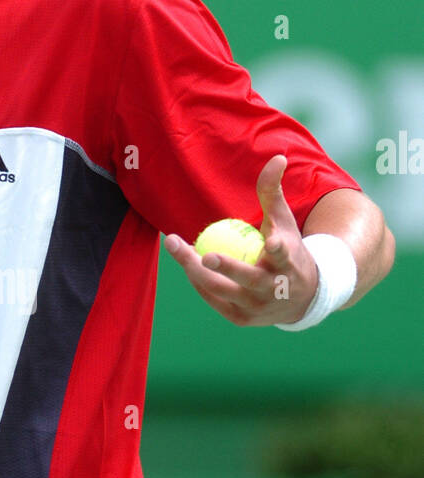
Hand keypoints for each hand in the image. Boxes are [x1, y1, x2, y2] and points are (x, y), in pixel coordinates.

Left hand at [163, 154, 319, 326]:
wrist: (303, 298)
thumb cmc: (290, 251)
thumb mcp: (284, 223)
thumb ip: (274, 192)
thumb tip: (277, 157)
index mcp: (289, 265)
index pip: (284, 256)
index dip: (277, 250)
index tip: (271, 242)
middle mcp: (274, 291)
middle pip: (245, 278)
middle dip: (224, 267)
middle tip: (203, 252)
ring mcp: (257, 309)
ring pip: (220, 290)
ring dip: (194, 269)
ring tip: (175, 245)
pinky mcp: (242, 320)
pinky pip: (213, 298)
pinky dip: (199, 281)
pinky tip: (185, 262)